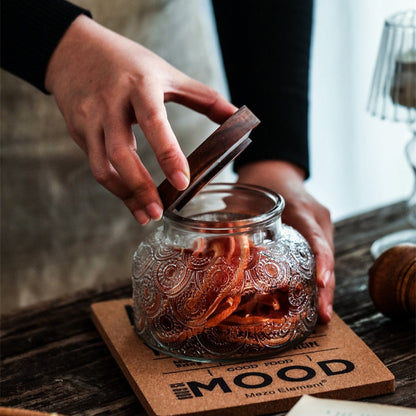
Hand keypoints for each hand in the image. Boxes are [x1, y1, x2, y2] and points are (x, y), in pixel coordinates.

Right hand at [45, 15, 235, 223]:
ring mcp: (90, 119)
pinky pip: (96, 165)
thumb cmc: (128, 62)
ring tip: (146, 215)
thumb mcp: (166, 72)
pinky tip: (131, 198)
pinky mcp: (79, 132)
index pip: (154, 123)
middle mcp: (110, 103)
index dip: (168, 154)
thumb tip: (236, 115)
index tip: (183, 183)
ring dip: (125, 195)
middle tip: (159, 213)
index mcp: (139, 86)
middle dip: (140, 188)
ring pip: (102, 166)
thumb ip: (202, 96)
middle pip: (121, 153)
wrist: (74, 49)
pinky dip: (115, 186)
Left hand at [237, 160, 334, 322]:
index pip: (315, 239)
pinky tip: (315, 296)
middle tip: (321, 316)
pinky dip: (319, 275)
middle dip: (327, 287)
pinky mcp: (319, 231)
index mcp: (301, 210)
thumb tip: (200, 250)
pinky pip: (321, 255)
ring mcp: (322, 225)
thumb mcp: (246, 199)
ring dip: (325, 286)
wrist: (277, 168)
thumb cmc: (261, 182)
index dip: (321, 262)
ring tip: (320, 314)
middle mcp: (318, 219)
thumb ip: (229, 223)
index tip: (321, 283)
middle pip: (327, 256)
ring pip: (327, 259)